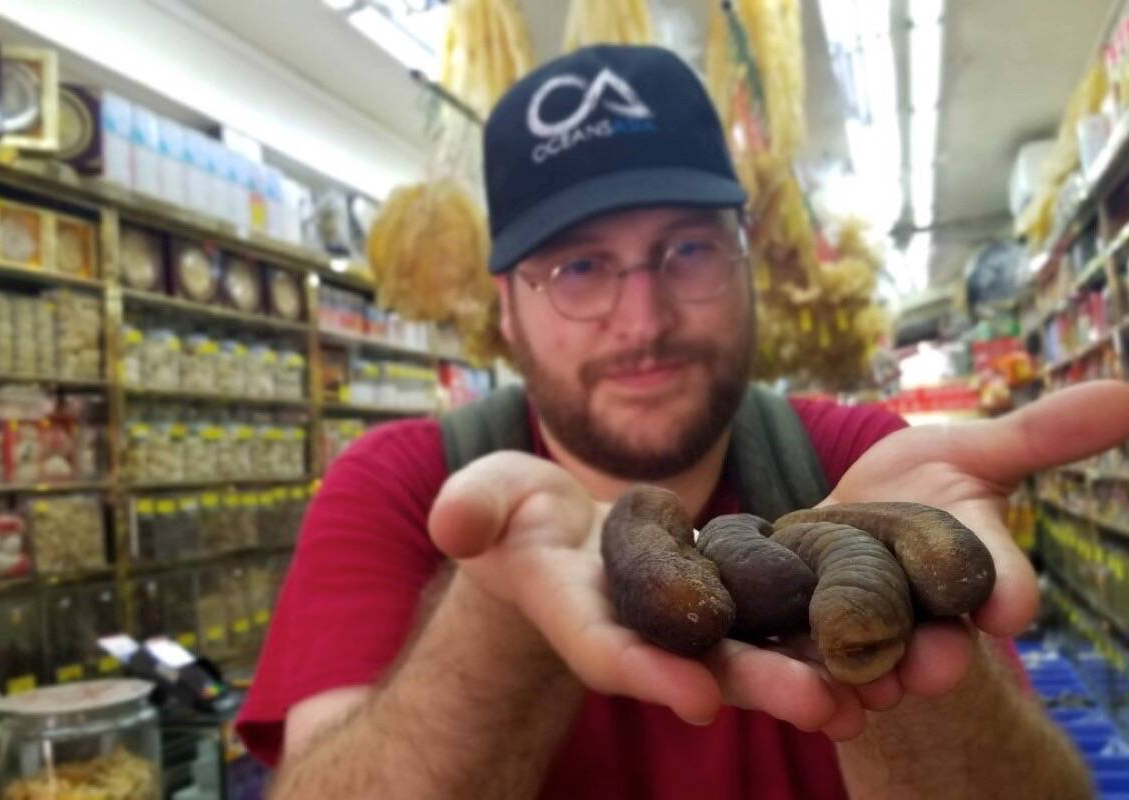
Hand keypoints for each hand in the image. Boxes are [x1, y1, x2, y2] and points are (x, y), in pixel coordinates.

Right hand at [428, 452, 861, 735]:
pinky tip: (886, 637)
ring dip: (814, 671)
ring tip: (882, 689)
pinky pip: (777, 613)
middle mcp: (641, 629)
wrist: (554, 527)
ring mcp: (687, 618)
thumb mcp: (486, 497)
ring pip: (753, 650)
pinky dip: (825, 628)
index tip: (693, 696)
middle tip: (827, 704)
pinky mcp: (725, 596)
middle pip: (700, 665)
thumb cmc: (512, 511)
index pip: (607, 650)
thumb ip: (474, 507)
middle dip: (760, 685)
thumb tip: (453, 523)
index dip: (648, 673)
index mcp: (577, 611)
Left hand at [822, 379, 1128, 707]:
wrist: (849, 516)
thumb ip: (1042, 434)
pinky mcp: (812, 635)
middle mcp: (927, 612)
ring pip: (876, 665)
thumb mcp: (975, 451)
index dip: (1009, 593)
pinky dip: (808, 679)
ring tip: (863, 687)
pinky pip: (813, 667)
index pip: (1005, 584)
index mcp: (972, 566)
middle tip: (930, 669)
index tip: (1008, 609)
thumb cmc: (922, 483)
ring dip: (870, 677)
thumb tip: (1128, 393)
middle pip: (941, 644)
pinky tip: (794, 687)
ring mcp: (871, 630)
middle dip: (936, 657)